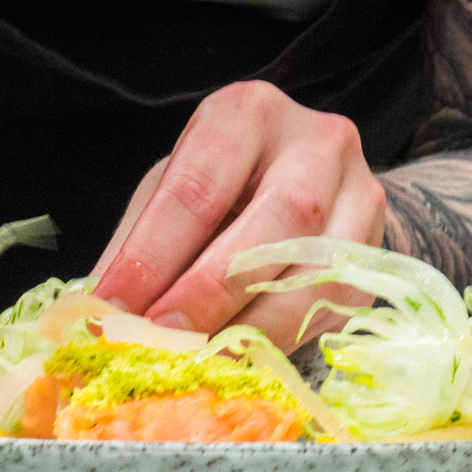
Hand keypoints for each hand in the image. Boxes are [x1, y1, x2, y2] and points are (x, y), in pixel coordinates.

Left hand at [90, 82, 384, 349]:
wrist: (312, 181)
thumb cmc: (224, 185)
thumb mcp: (171, 191)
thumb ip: (138, 247)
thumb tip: (93, 315)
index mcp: (246, 113)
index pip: (197, 187)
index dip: (153, 255)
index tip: (112, 308)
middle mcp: (315, 141)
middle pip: (275, 221)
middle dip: (210, 291)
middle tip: (161, 339)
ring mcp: (360, 191)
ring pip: (317, 269)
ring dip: (253, 325)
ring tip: (200, 358)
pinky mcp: (379, 247)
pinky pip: (339, 303)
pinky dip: (287, 336)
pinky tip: (245, 355)